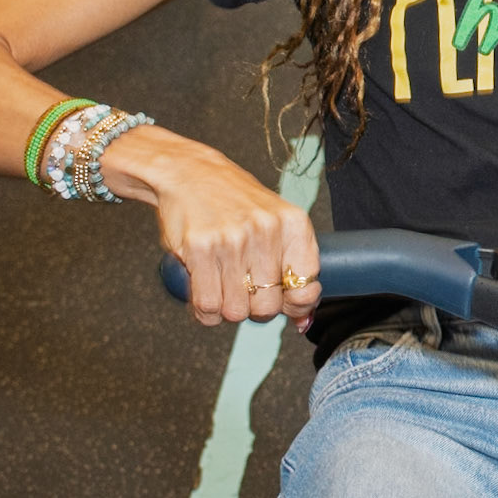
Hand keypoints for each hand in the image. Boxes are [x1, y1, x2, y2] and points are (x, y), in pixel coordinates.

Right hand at [101, 127, 321, 329]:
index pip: (305, 288)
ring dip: (228, 309)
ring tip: (224, 287)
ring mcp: (232, 239)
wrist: (192, 174)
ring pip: (236, 311)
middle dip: (255, 308)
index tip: (283, 299)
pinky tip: (206, 292)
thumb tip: (304, 323)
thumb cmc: (237, 205)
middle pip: (268, 307)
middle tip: (245, 289)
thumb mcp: (276, 225)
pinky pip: (208, 305)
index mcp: (293, 224)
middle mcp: (266, 230)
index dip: (294, 305)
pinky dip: (206, 311)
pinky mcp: (199, 247)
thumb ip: (293, 270)